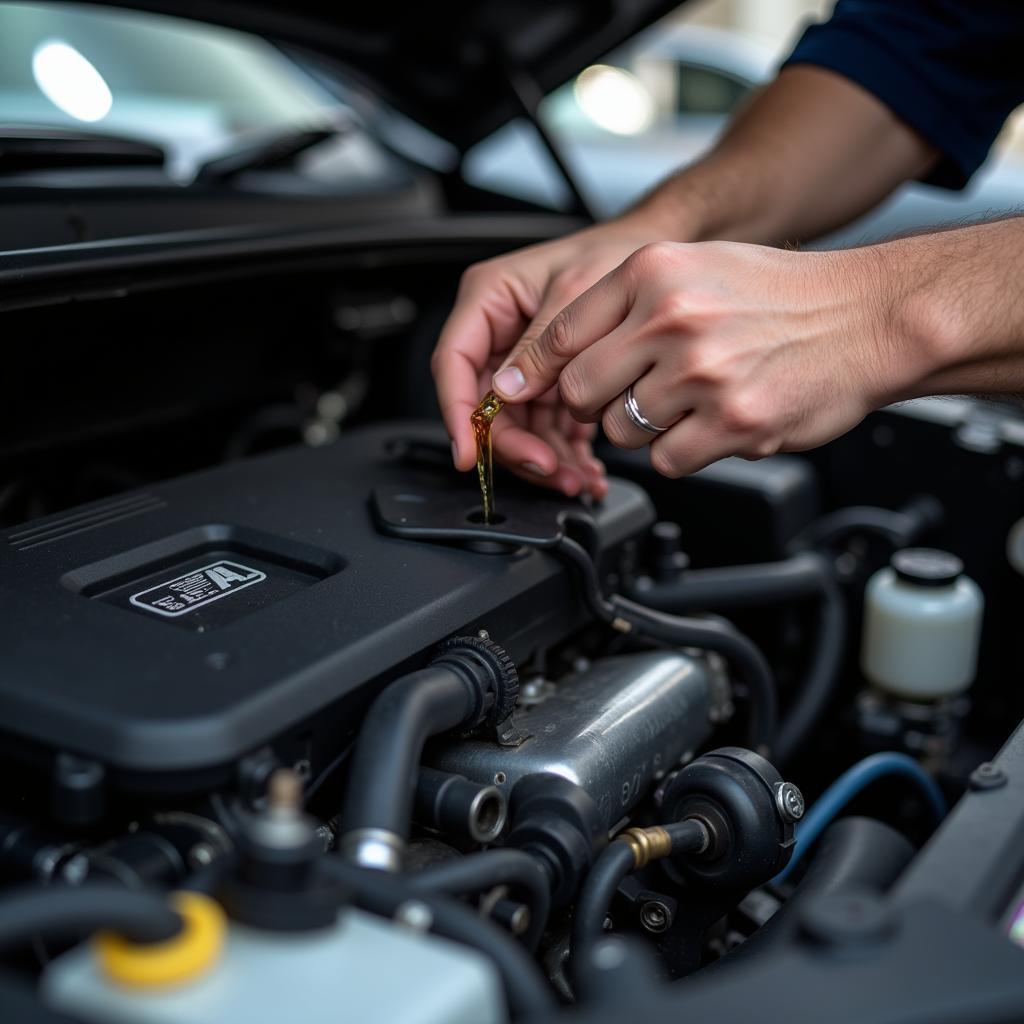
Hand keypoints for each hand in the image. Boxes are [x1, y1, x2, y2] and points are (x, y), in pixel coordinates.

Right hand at [432, 213, 672, 497]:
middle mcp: (498, 331)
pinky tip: (586, 468)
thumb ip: (542, 344)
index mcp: (489, 298)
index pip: (453, 363)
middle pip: (485, 405)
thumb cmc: (617, 252)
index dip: (458, 414)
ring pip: (515, 424)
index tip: (468, 455)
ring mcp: (522, 359)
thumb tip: (504, 392)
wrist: (657, 255)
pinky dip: (563, 450)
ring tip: (578, 478)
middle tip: (550, 471)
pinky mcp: (547, 380)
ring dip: (543, 457)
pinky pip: (543, 423)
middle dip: (515, 447)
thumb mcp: (579, 292)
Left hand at [489, 240, 924, 475]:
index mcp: (653, 272)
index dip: (534, 371)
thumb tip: (548, 354)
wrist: (868, 318)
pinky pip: (666, 461)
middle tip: (634, 392)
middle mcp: (672, 318)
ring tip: (692, 400)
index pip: (559, 333)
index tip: (521, 391)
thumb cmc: (782, 295)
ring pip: (622, 431)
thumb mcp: (693, 269)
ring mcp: (702, 373)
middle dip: (596, 403)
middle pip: (581, 392)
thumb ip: (621, 304)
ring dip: (645, 427)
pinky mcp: (731, 423)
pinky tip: (715, 421)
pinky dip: (683, 451)